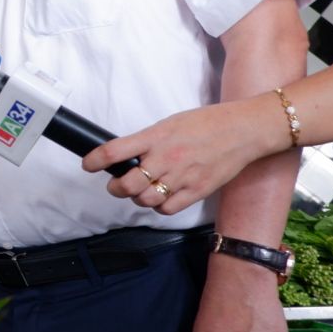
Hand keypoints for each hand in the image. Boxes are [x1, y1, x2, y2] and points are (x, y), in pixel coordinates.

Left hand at [81, 100, 283, 215]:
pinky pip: (167, 208)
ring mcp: (182, 176)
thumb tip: (126, 154)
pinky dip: (158, 206)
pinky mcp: (197, 191)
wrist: (243, 130)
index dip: (95, 161)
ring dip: (136, 198)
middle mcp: (166, 158)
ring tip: (138, 190)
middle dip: (115, 187)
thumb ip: (148, 139)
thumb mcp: (170, 123)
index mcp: (156, 136)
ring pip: (145, 199)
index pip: (114, 151)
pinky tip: (159, 198)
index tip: (88, 164)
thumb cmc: (207, 123)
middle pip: (127, 184)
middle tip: (115, 183)